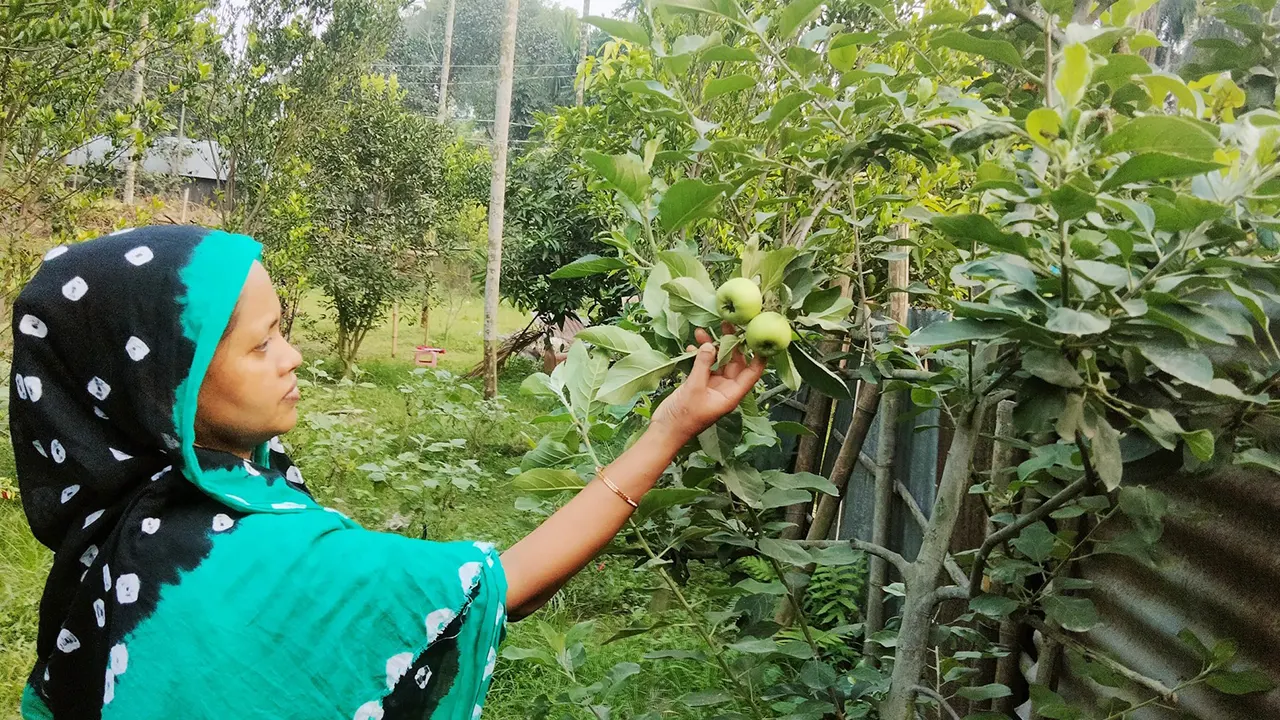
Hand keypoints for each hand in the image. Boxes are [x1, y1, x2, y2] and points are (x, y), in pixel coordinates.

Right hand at [650, 323, 767, 444]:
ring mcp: (711, 386)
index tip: (758, 337)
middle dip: (730, 344)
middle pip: (734, 363)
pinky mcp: (698, 384)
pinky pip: (703, 366)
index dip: (758, 356)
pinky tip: (691, 347)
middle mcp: (725, 389)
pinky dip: (698, 356)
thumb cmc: (683, 417)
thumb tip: (711, 344)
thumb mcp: (694, 388)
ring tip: (702, 332)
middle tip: (726, 324)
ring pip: (717, 362)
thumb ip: (703, 365)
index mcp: (731, 394)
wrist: (665, 431)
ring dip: (710, 348)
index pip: (752, 373)